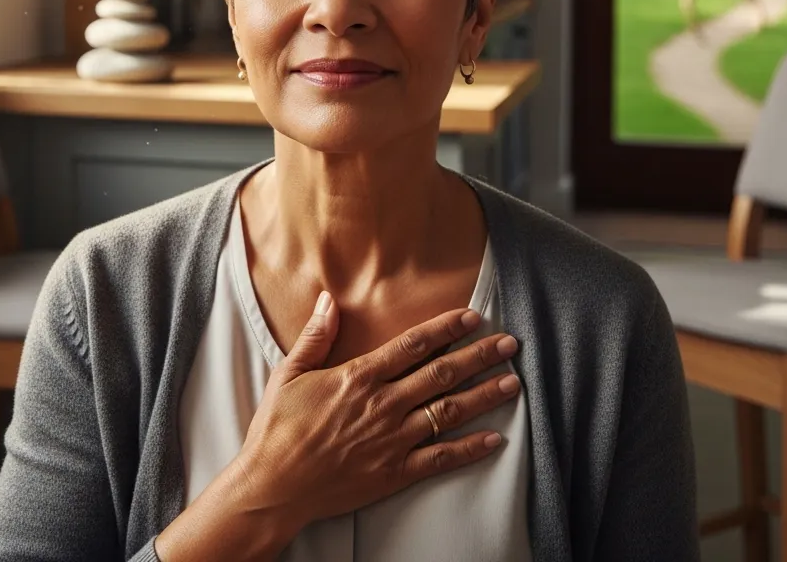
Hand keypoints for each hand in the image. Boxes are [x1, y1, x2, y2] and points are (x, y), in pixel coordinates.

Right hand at [230, 293, 519, 539]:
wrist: (273, 487)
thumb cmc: (278, 428)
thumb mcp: (289, 373)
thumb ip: (315, 336)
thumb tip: (328, 299)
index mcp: (358, 377)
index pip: (413, 344)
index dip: (445, 328)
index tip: (472, 316)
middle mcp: (382, 405)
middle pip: (441, 373)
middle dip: (479, 356)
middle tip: (510, 344)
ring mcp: (392, 440)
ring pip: (448, 412)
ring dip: (484, 396)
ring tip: (513, 383)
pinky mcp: (394, 472)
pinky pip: (441, 458)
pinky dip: (471, 449)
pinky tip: (495, 439)